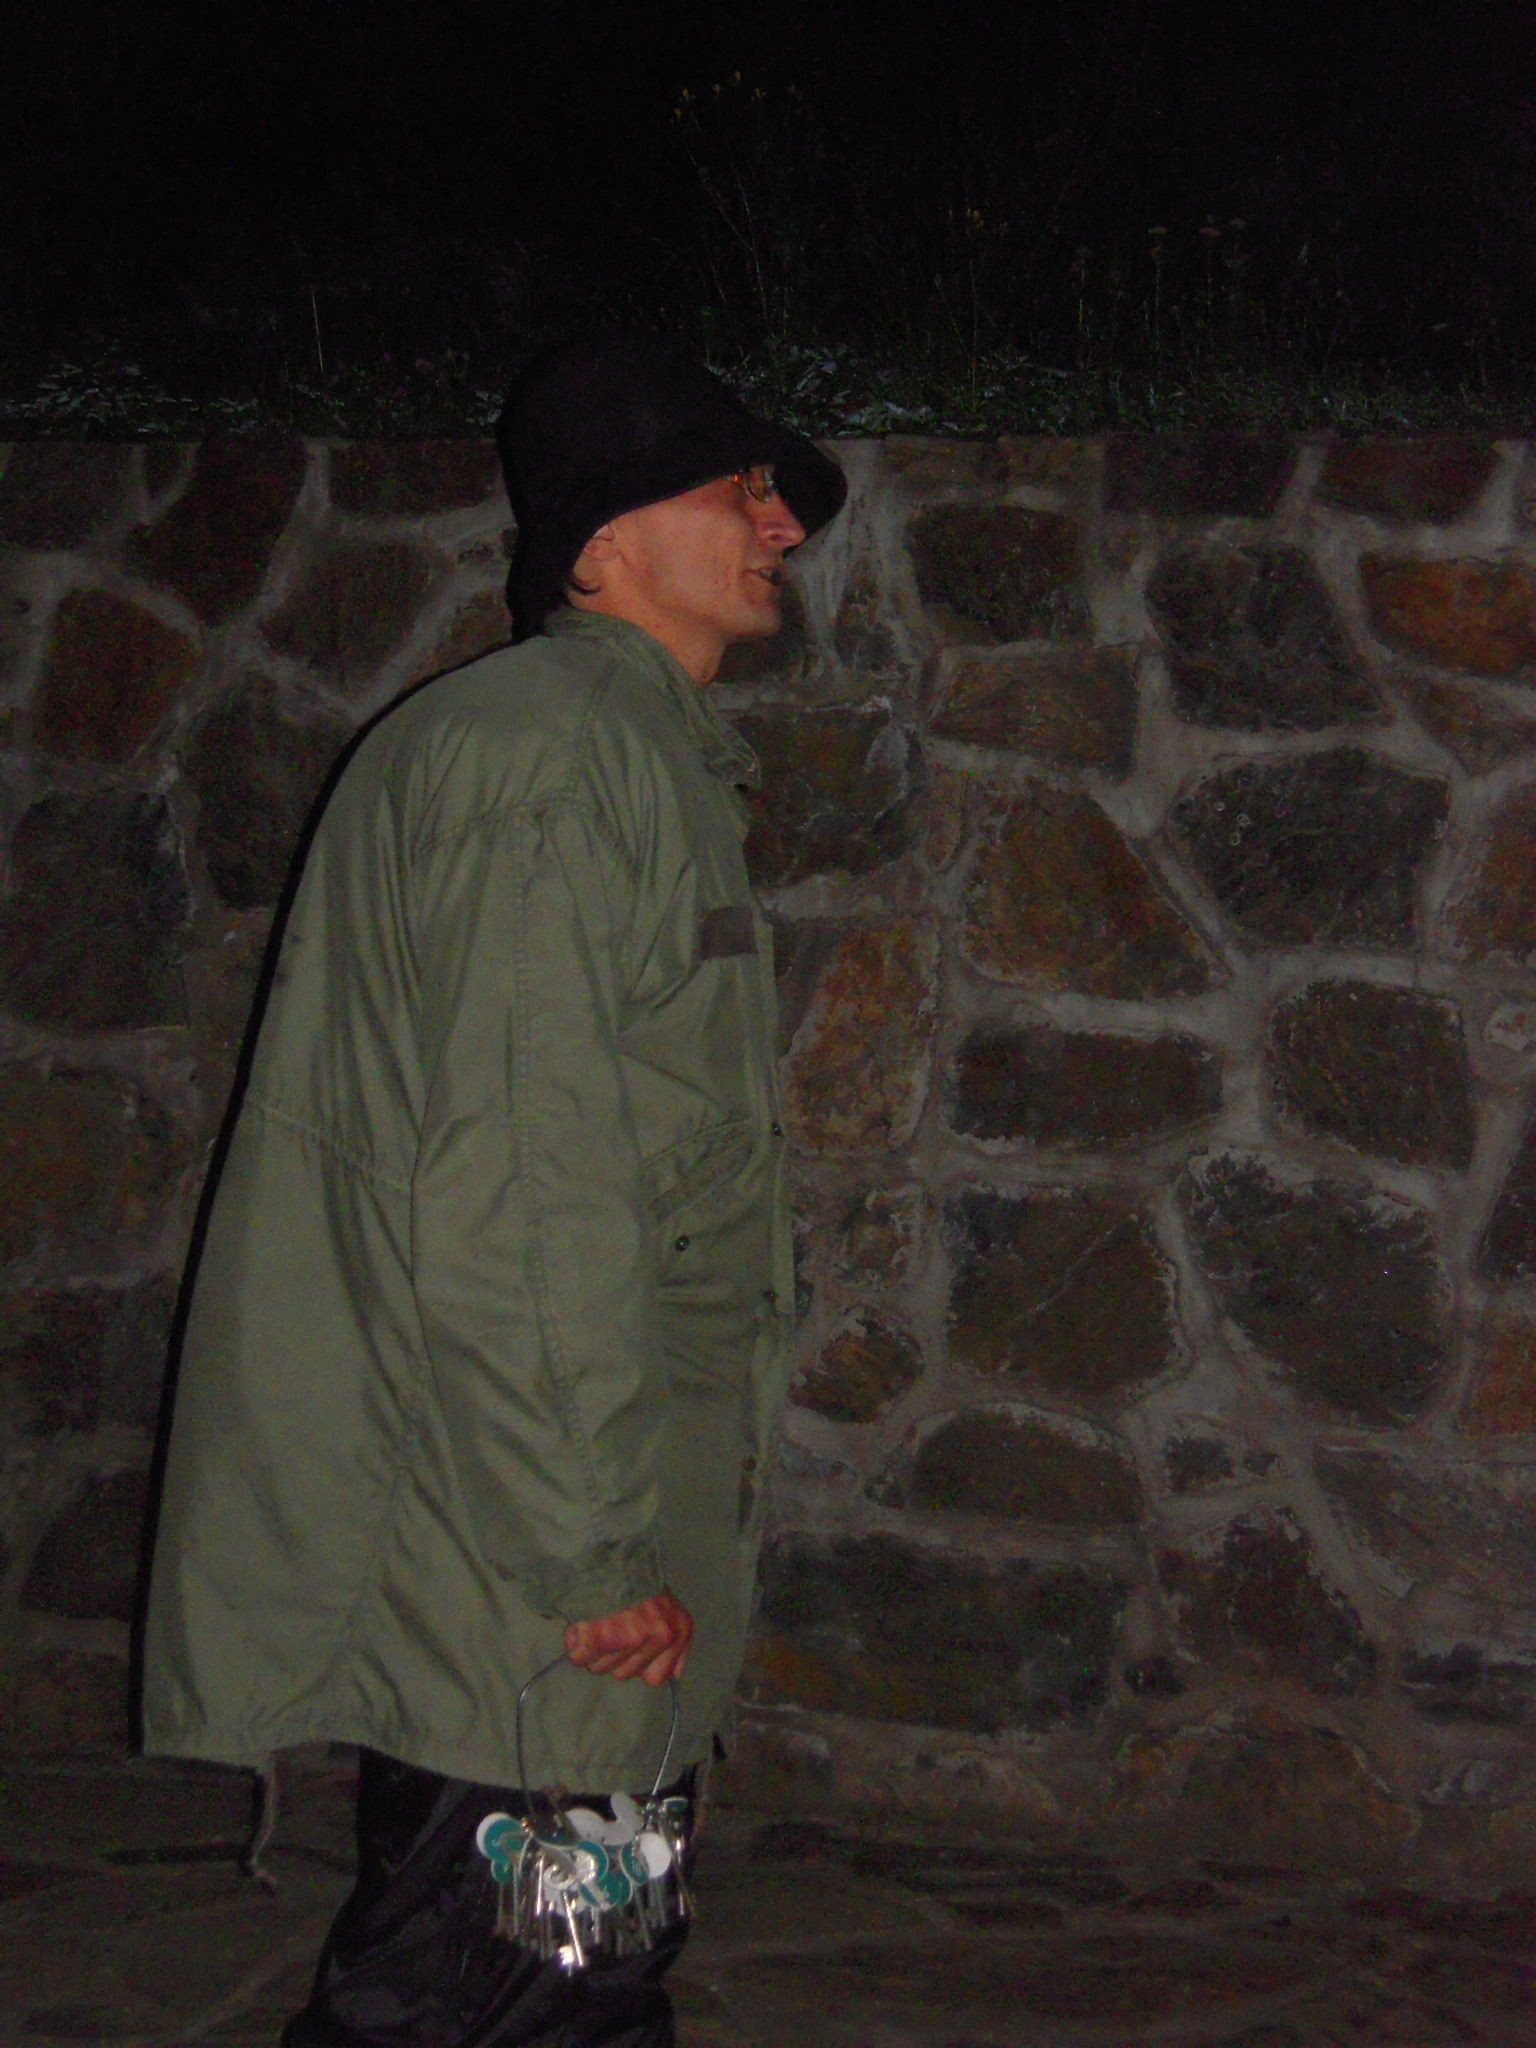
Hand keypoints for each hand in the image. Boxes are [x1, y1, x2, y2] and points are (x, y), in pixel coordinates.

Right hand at [564, 1590, 692, 1685]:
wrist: (613, 1553)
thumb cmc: (638, 1580)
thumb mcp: (669, 1607)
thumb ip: (674, 1641)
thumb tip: (675, 1676)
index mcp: (679, 1631)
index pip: (655, 1678)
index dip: (637, 1667)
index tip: (627, 1650)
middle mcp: (661, 1637)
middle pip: (624, 1674)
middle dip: (611, 1658)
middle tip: (608, 1629)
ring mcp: (632, 1638)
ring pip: (601, 1668)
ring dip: (592, 1652)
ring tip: (594, 1623)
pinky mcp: (603, 1637)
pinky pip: (581, 1658)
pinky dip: (575, 1646)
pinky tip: (578, 1628)